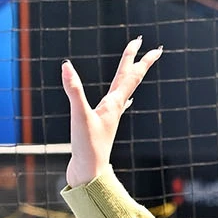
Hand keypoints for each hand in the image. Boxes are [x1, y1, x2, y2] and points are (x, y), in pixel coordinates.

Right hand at [61, 37, 162, 187]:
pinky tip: (123, 101)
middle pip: (130, 80)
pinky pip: (116, 105)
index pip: (128, 75)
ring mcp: (110, 117)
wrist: (88, 175)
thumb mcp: (79, 116)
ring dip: (130, 76)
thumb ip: (73, 90)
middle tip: (152, 48)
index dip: (135, 57)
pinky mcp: (102, 126)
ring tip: (136, 68)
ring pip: (124, 91)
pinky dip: (121, 97)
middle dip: (140, 62)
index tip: (145, 42)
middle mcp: (115, 109)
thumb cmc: (87, 148)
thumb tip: (66, 65)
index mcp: (114, 104)